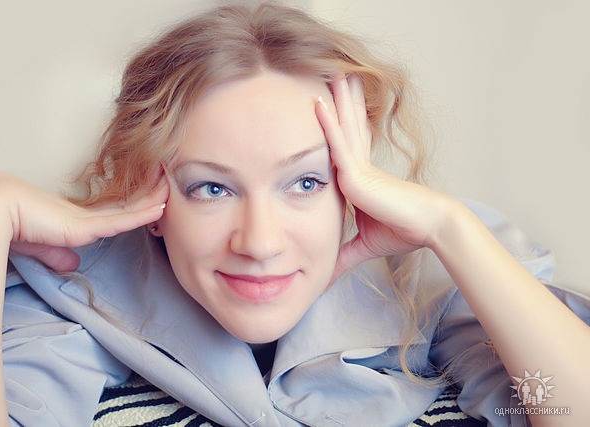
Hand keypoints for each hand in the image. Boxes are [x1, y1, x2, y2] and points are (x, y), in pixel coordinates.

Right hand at [0, 172, 168, 271]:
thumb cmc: (13, 226)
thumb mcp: (42, 247)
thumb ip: (59, 255)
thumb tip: (73, 264)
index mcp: (77, 218)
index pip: (115, 211)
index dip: (136, 205)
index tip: (154, 198)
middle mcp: (86, 214)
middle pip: (127, 204)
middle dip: (150, 194)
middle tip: (171, 180)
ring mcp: (86, 218)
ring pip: (129, 208)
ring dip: (153, 198)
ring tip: (173, 186)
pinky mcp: (82, 225)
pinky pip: (120, 220)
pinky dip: (142, 214)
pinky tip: (160, 208)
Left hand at [315, 75, 455, 280]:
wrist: (427, 227)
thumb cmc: (402, 231)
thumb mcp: (362, 244)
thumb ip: (342, 255)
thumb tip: (325, 279)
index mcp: (359, 178)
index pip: (345, 146)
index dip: (338, 124)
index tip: (329, 104)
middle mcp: (358, 166)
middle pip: (344, 128)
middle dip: (339, 100)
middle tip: (331, 73)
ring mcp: (357, 167)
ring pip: (341, 128)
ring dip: (335, 98)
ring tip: (329, 71)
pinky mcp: (358, 174)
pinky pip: (338, 145)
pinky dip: (327, 124)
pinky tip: (318, 104)